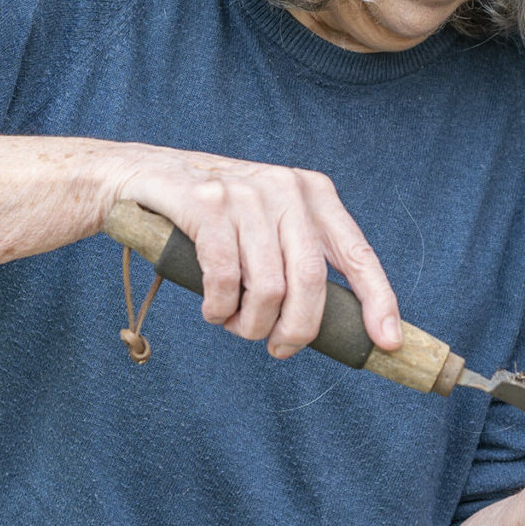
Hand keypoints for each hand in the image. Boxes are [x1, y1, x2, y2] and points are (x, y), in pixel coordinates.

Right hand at [105, 148, 400, 358]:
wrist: (137, 177)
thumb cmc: (211, 216)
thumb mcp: (267, 223)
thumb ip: (299, 257)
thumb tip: (335, 322)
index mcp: (313, 193)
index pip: (358, 253)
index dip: (379, 300)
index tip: (387, 342)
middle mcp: (286, 188)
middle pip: (312, 281)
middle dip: (298, 329)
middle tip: (278, 348)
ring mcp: (247, 193)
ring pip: (268, 288)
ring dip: (250, 324)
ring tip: (235, 323)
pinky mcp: (206, 204)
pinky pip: (226, 279)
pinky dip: (220, 309)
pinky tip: (214, 310)